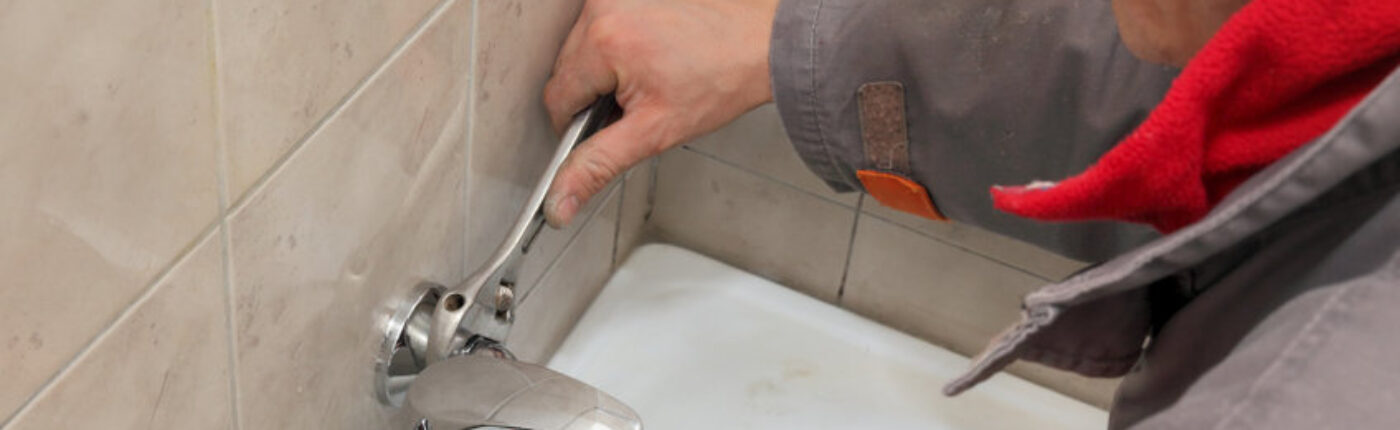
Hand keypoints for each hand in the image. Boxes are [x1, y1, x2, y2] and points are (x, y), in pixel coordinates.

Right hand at [542, 0, 779, 226]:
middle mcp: (604, 8)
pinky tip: (650, 57)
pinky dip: (616, 48)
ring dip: (604, 71)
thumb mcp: (654, 133)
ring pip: (582, 50)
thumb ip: (599, 165)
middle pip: (568, 71)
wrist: (763, 46)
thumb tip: (560, 199)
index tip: (608, 132)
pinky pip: (602, 27)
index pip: (557, 99)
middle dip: (593, 96)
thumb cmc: (722, 81)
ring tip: (649, 80)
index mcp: (604, 42)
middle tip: (638, 106)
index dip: (578, 127)